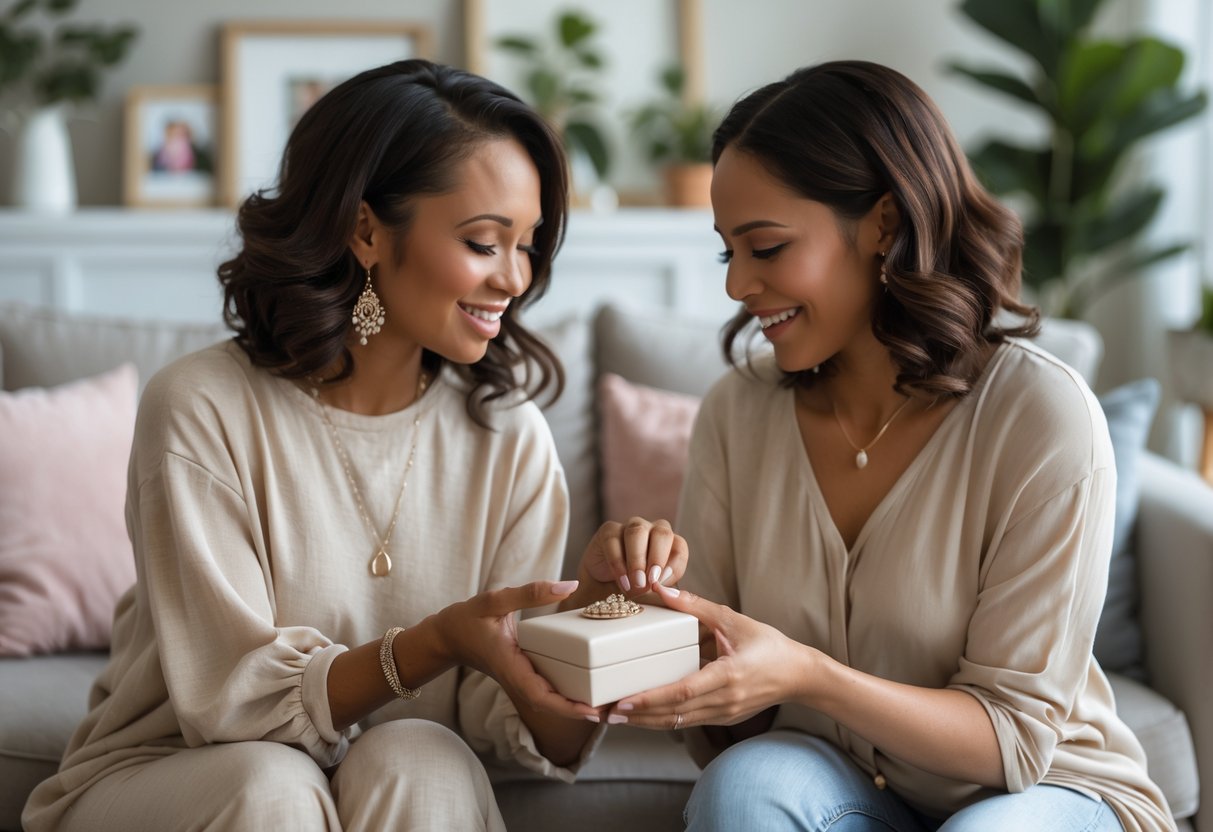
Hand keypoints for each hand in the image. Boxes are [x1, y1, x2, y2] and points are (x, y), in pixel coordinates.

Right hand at [433, 580, 600, 720]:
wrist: (445, 637)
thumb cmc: (466, 619)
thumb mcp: (496, 600)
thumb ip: (531, 592)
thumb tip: (569, 586)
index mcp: (510, 665)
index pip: (539, 694)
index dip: (566, 706)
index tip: (591, 711)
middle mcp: (517, 677)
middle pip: (551, 704)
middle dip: (581, 711)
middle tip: (614, 709)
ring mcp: (519, 679)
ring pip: (550, 700)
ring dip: (577, 705)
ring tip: (609, 702)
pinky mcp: (522, 675)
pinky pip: (546, 690)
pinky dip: (567, 694)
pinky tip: (587, 689)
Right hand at [565, 517, 688, 608]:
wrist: (605, 586)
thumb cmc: (635, 587)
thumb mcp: (653, 591)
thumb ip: (663, 591)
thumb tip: (668, 592)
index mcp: (669, 543)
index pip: (679, 547)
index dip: (674, 565)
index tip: (663, 585)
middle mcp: (652, 530)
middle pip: (662, 533)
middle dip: (657, 559)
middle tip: (650, 582)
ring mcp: (630, 527)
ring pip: (637, 532)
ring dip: (637, 560)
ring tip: (636, 584)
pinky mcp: (608, 530)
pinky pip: (613, 539)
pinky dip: (618, 562)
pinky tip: (622, 580)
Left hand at [608, 584, 810, 729]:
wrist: (799, 675)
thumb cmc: (768, 645)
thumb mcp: (733, 620)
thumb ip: (696, 606)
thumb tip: (661, 590)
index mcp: (728, 676)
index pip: (682, 692)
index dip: (650, 699)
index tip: (622, 701)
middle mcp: (724, 701)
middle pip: (672, 714)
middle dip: (635, 715)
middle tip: (602, 711)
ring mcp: (722, 714)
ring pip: (675, 722)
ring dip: (643, 721)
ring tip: (611, 715)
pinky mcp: (721, 718)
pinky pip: (685, 721)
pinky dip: (660, 718)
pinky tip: (638, 714)